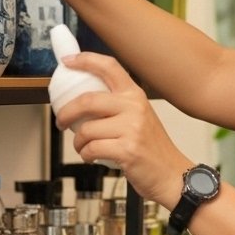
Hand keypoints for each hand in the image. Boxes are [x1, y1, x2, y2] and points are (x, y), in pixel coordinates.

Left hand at [52, 51, 190, 207]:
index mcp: (135, 95)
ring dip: (78, 142)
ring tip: (83, 148)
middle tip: (62, 121)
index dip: (85, 60)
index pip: (109, 67)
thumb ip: (117, 106)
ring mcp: (132, 129)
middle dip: (67, 113)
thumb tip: (82, 102)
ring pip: (86, 130)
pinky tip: (92, 157)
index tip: (67, 62)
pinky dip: (86, 155)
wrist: (172, 174)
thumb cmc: (152, 148)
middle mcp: (134, 107)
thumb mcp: (140, 117)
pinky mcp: (127, 150)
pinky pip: (92, 149)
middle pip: (87, 100)